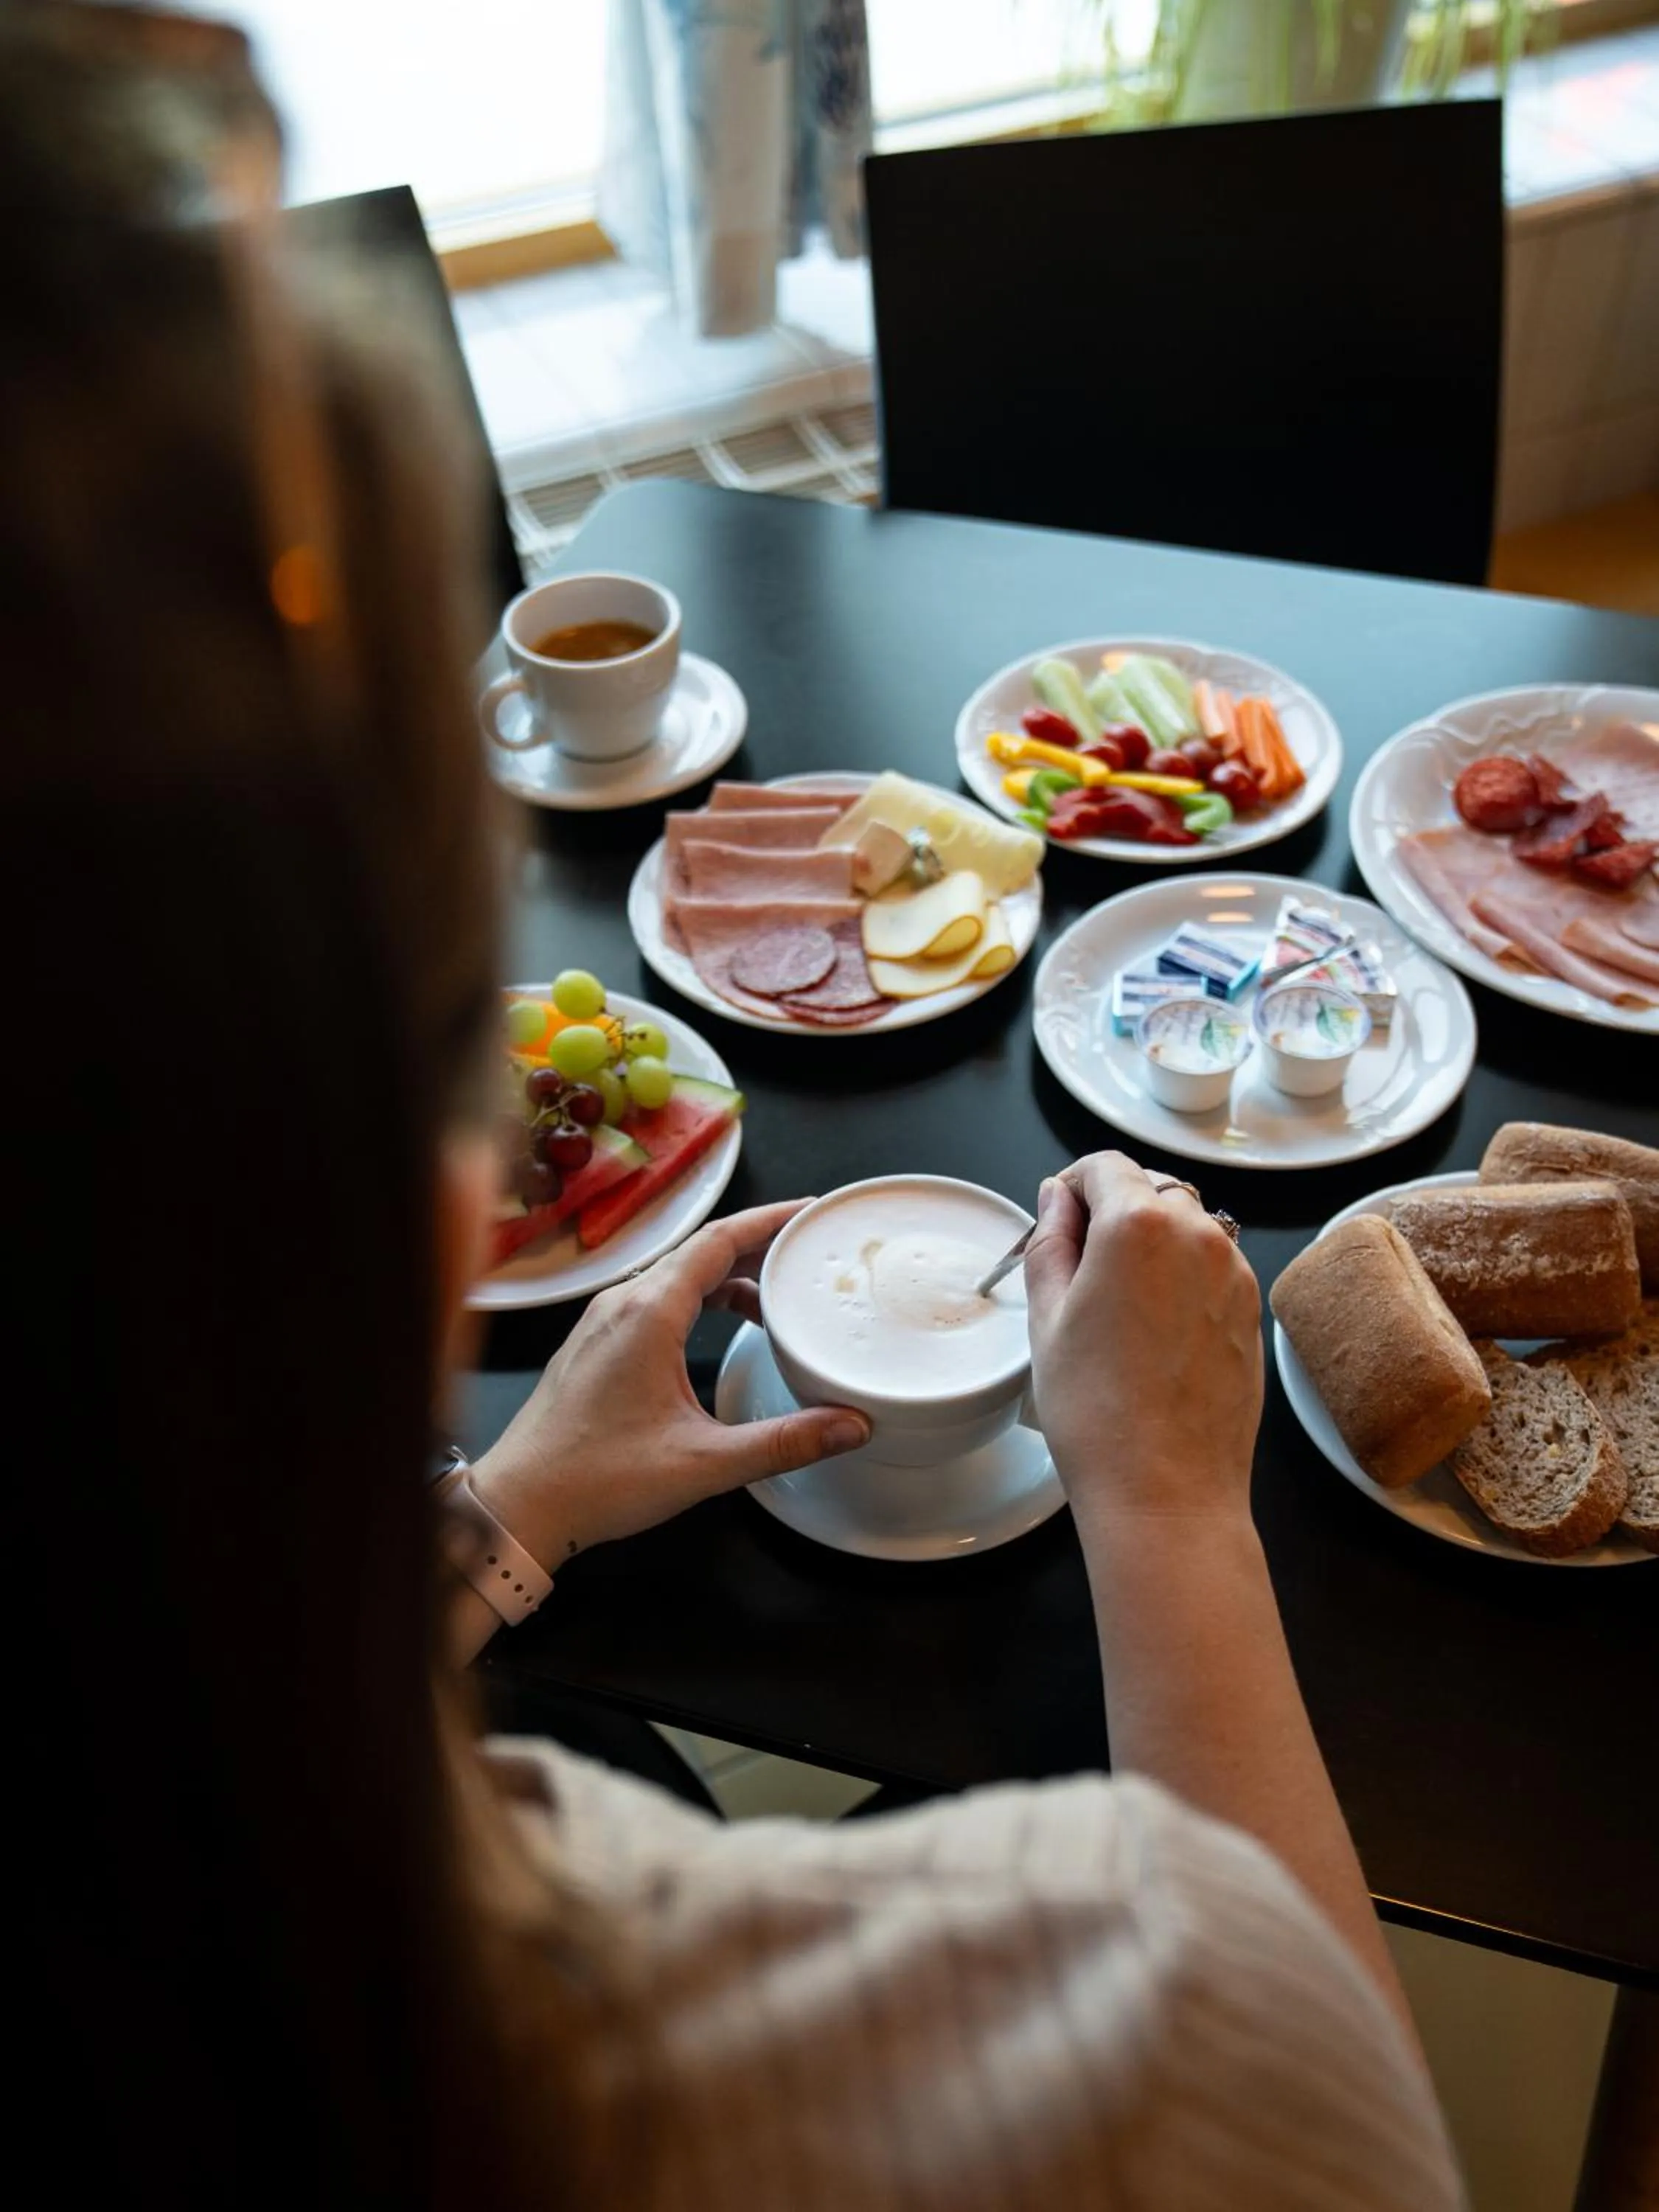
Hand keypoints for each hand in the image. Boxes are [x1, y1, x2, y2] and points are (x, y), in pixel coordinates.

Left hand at [468, 1201, 869, 1568]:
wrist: (520, 1504)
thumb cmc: (599, 1480)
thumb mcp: (705, 1463)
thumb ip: (785, 1441)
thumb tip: (852, 1425)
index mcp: (648, 1314)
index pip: (719, 1240)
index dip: (771, 1219)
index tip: (813, 1212)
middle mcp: (622, 1304)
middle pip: (701, 1251)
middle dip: (759, 1246)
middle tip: (809, 1253)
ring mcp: (603, 1321)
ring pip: (677, 1275)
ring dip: (728, 1276)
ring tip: (777, 1299)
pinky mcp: (596, 1343)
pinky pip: (656, 1299)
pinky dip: (698, 1299)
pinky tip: (722, 1324)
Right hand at [1024, 1152, 1261, 1531]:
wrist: (1167, 1491)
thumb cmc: (1097, 1413)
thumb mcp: (1048, 1319)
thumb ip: (1050, 1241)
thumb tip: (1056, 1198)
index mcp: (1139, 1226)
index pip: (1105, 1166)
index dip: (1073, 1185)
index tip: (1058, 1217)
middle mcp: (1198, 1235)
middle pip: (1151, 1189)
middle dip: (1114, 1210)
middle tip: (1080, 1267)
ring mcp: (1235, 1272)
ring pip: (1187, 1226)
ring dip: (1153, 1242)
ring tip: (1119, 1306)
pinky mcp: (1253, 1309)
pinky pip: (1213, 1265)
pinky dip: (1184, 1275)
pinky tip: (1156, 1330)